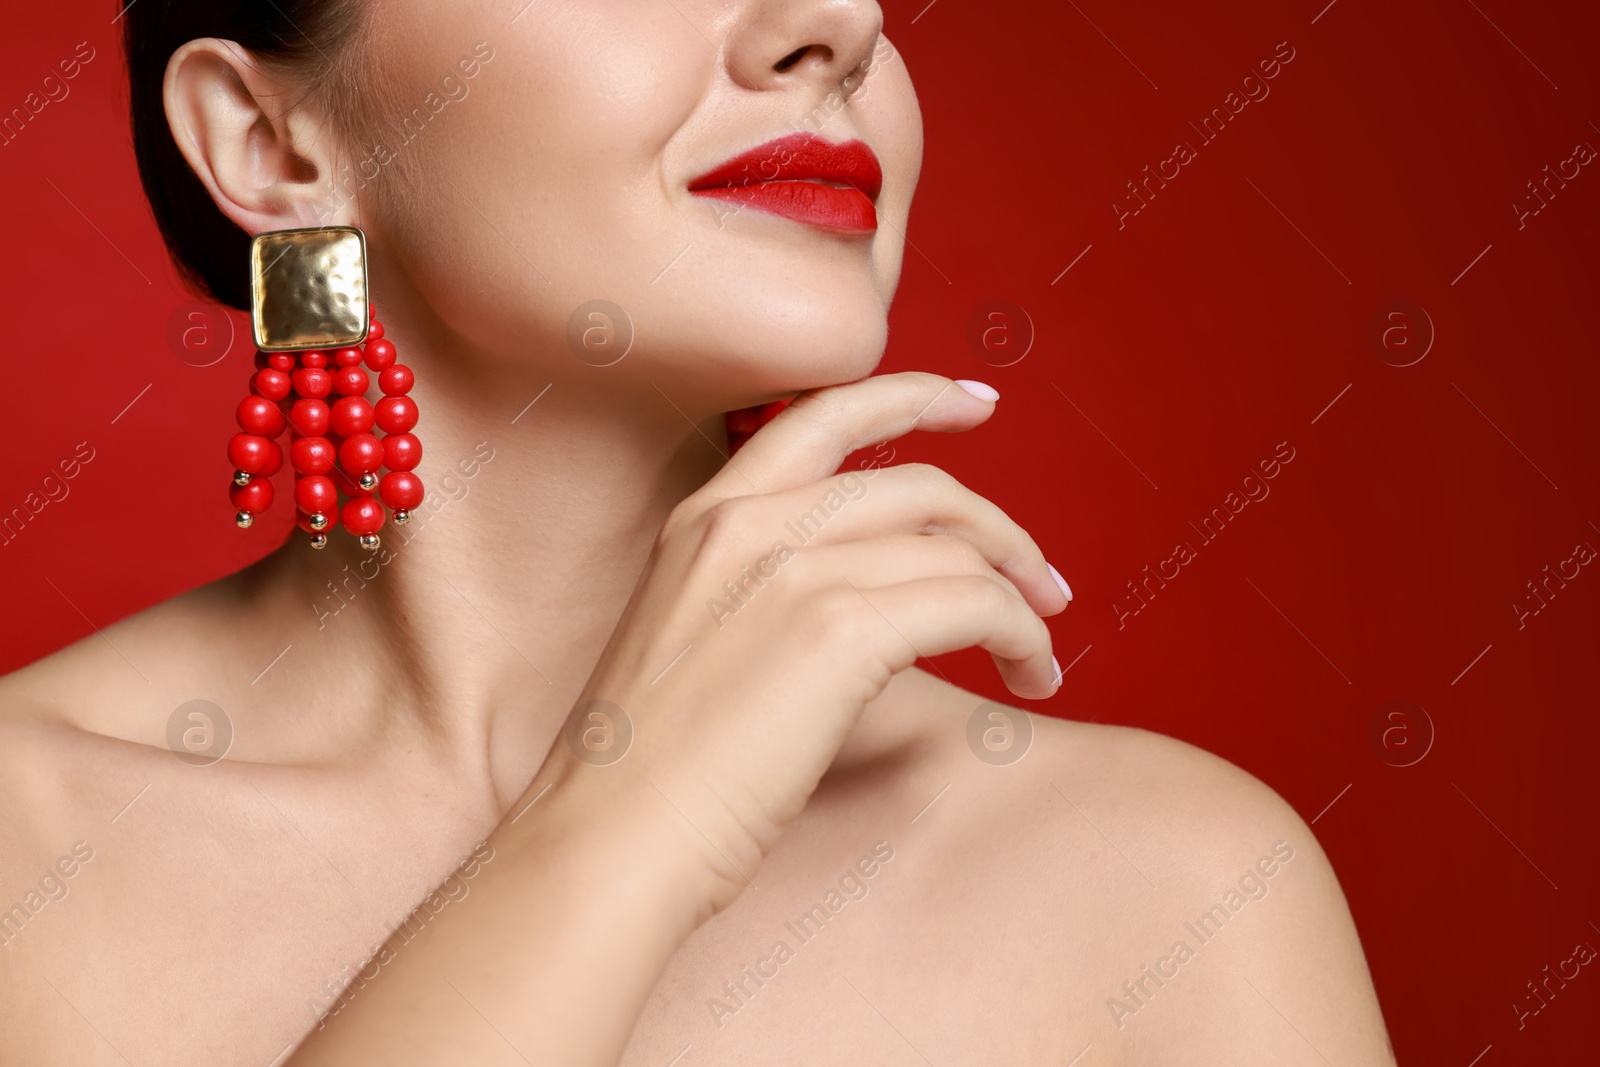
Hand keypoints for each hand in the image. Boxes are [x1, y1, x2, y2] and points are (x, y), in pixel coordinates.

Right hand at [554, 372, 1069, 911]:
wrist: (609, 840)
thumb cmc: (649, 772)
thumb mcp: (691, 637)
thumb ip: (762, 590)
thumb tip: (869, 595)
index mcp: (704, 515)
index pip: (826, 413)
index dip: (915, 395)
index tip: (979, 403)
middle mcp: (748, 522)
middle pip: (919, 483)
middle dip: (999, 527)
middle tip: (1044, 578)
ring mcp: (791, 569)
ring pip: (956, 547)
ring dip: (1021, 595)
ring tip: (1042, 651)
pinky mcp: (838, 631)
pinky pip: (974, 603)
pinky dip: (1021, 634)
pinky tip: (1030, 676)